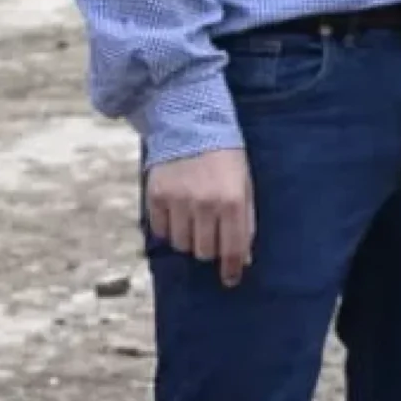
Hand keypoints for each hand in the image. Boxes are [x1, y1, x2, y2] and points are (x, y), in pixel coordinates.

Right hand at [146, 147, 253, 286]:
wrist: (189, 120)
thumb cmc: (225, 154)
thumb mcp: (244, 182)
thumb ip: (245, 219)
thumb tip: (243, 258)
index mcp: (232, 200)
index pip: (232, 249)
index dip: (231, 269)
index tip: (230, 280)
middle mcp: (205, 204)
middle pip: (204, 252)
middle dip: (210, 248)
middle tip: (212, 234)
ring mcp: (178, 201)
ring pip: (181, 245)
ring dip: (189, 238)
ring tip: (194, 217)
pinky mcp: (155, 196)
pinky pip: (161, 230)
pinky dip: (169, 227)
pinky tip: (177, 209)